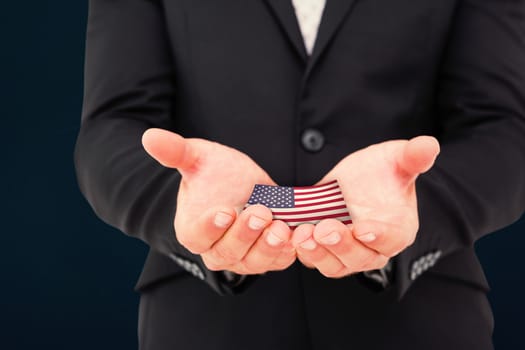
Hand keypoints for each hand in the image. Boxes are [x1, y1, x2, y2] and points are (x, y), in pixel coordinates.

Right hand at [142, 128, 295, 274]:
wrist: (244, 186)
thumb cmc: (217, 174)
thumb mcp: (199, 158)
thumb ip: (176, 152)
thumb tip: (150, 136)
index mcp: (193, 230)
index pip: (198, 236)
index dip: (210, 227)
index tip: (225, 211)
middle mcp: (216, 251)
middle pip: (228, 252)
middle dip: (245, 234)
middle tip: (260, 212)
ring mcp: (242, 258)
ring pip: (254, 261)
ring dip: (269, 247)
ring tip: (281, 228)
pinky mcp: (267, 259)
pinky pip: (278, 261)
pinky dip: (289, 252)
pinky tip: (298, 236)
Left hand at [292, 136, 439, 276]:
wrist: (356, 181)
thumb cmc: (382, 173)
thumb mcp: (397, 159)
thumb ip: (413, 156)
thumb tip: (429, 144)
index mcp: (398, 229)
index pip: (391, 239)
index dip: (378, 236)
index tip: (362, 230)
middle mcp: (374, 248)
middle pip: (360, 258)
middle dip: (341, 245)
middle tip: (324, 229)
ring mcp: (348, 253)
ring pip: (334, 264)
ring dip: (318, 254)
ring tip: (303, 235)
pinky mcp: (325, 252)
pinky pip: (313, 259)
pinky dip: (302, 252)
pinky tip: (291, 236)